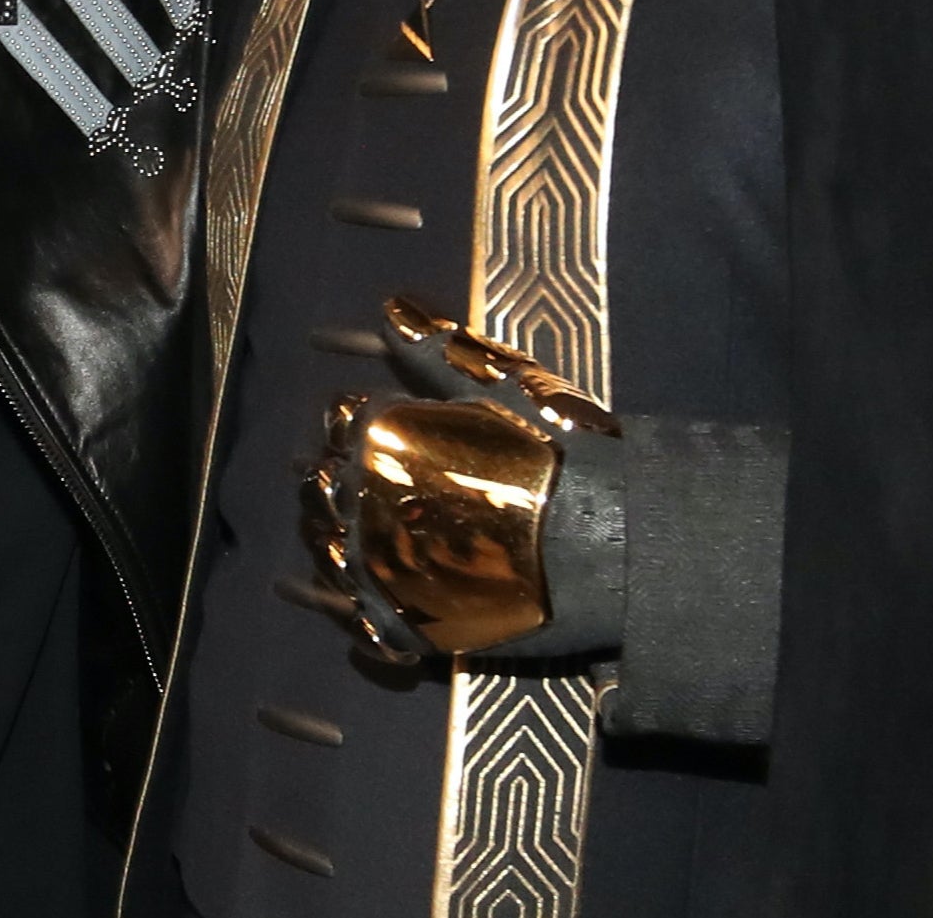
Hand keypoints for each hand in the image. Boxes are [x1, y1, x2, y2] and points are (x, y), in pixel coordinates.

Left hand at [303, 297, 623, 664]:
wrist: (613, 541)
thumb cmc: (557, 454)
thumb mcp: (496, 384)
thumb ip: (431, 347)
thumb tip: (389, 306)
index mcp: (376, 435)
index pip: (338, 424)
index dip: (357, 428)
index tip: (381, 440)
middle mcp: (360, 499)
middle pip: (320, 489)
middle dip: (340, 486)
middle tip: (381, 494)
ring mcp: (377, 568)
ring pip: (329, 555)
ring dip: (343, 545)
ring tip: (381, 543)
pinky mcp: (405, 625)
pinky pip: (359, 625)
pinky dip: (365, 611)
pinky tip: (386, 601)